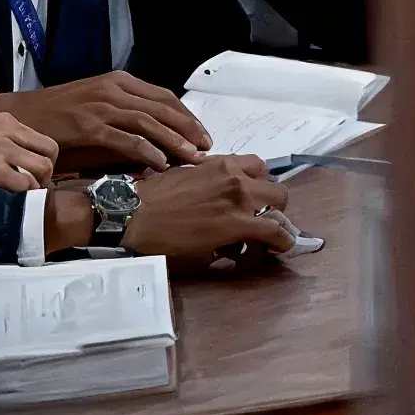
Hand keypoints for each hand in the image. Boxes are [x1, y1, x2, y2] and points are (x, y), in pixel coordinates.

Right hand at [0, 73, 207, 169]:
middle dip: (188, 128)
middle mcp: (112, 89)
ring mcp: (100, 105)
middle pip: (163, 107)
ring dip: (174, 140)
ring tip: (191, 156)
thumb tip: (159, 139)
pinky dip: (146, 150)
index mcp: (118, 81)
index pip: (164, 96)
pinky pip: (125, 138)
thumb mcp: (97, 108)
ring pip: (149, 121)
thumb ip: (125, 118)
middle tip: (205, 146)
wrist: (18, 115)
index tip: (202, 133)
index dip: (186, 115)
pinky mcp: (87, 125)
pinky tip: (160, 162)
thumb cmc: (58, 115)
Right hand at [0, 113, 55, 196]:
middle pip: (49, 150)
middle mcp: (6, 130)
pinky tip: (17, 197)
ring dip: (39, 183)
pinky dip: (26, 193)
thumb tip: (20, 152)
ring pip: (42, 167)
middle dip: (47, 170)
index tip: (35, 172)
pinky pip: (26, 183)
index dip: (42, 158)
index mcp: (3, 120)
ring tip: (27, 192)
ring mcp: (1, 149)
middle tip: (36, 184)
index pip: (41, 138)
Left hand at [119, 156, 295, 267]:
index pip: (278, 231)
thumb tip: (242, 246)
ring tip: (250, 198)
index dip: (283, 242)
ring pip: (266, 173)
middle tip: (262, 223)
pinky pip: (244, 160)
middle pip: (280, 197)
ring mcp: (228, 172)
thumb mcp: (201, 254)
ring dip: (264, 187)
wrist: (132, 212)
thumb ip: (230, 247)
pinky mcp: (214, 160)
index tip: (279, 246)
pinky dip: (247, 172)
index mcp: (237, 221)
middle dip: (277, 213)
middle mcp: (240, 192)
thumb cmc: (163, 241)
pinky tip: (232, 183)